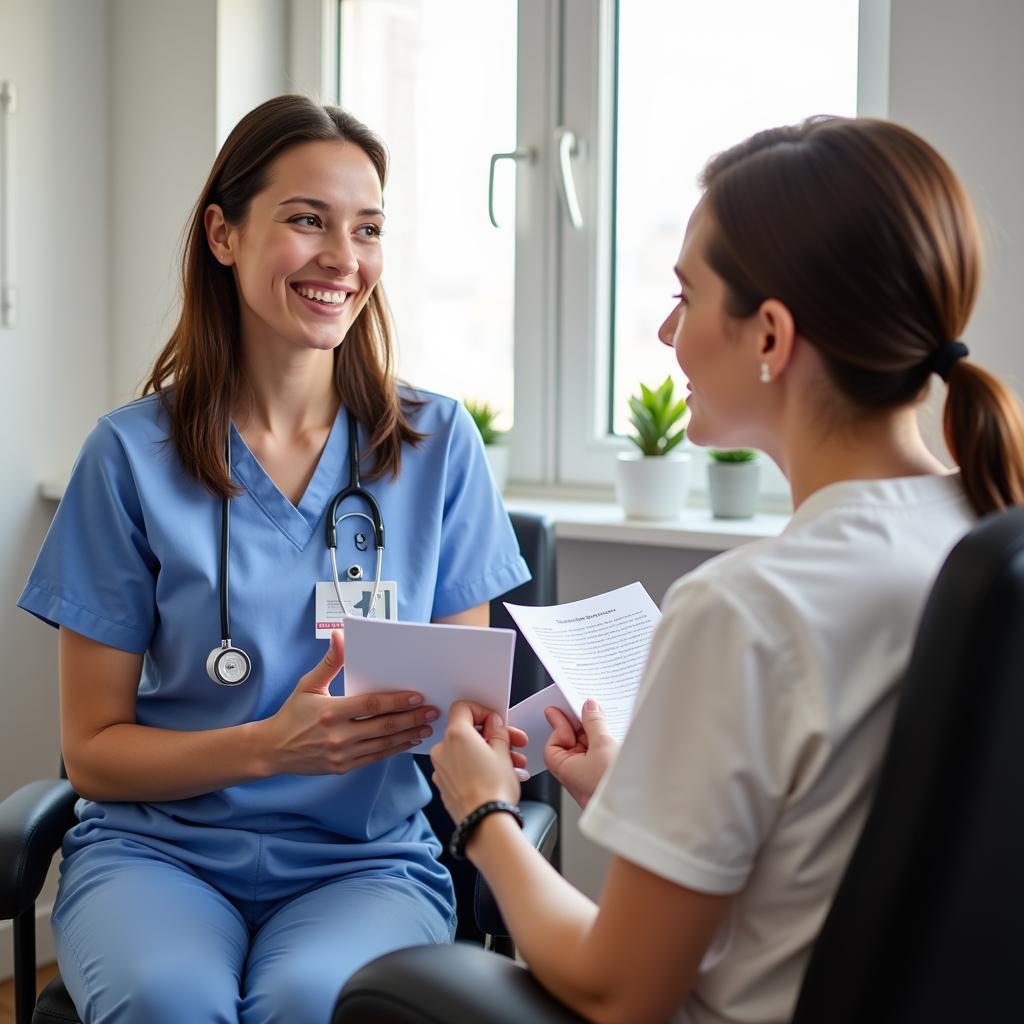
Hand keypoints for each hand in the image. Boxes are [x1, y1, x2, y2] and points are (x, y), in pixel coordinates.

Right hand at [261, 630, 439, 775]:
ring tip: (427, 727)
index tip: (417, 696)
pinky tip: (408, 741)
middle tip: (433, 711)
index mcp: (330, 712)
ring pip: (383, 745)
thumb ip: (330, 663)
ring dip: (407, 735)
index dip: (396, 701)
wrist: (273, 749)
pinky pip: (375, 757)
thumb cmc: (292, 713)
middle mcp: (338, 735)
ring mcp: (342, 754)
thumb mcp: (308, 684)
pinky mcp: (343, 767)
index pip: (371, 705)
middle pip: (383, 726)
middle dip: (411, 718)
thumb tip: (340, 636)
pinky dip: (394, 749)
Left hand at [430, 701, 528, 822]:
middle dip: (493, 736)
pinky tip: (499, 775)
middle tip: (514, 742)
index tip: (496, 722)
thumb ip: (498, 732)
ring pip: (467, 751)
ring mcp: (441, 769)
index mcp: (456, 735)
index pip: (463, 707)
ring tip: (514, 764)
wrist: (485, 824)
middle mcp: (442, 749)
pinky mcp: (445, 785)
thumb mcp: (503, 752)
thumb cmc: (493, 790)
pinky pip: (462, 768)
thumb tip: (494, 725)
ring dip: (490, 753)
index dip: (482, 712)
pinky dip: (478, 767)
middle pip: (467, 732)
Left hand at [544, 698, 618, 808]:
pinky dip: (605, 743)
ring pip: (589, 750)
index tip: (557, 709)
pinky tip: (613, 732)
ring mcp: (594, 778)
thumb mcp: (602, 744)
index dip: (557, 726)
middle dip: (578, 726)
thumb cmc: (613, 785)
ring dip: (594, 733)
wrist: (640, 806)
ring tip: (602, 716)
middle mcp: (577, 777)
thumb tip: (589, 708)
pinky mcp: (609, 778)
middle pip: (572, 745)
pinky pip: (603, 756)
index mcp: (566, 771)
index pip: (554, 745)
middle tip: (583, 706)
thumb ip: (594, 722)